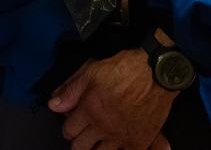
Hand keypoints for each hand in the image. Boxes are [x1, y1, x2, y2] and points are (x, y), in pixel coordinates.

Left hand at [49, 50, 173, 149]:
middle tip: (82, 135)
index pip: (69, 131)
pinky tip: (118, 146)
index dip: (68, 128)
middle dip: (78, 141)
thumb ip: (71, 90)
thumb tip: (54, 105)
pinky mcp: (139, 142)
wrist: (156, 73)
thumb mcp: (92, 72)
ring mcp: (121, 137)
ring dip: (96, 149)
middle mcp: (103, 127)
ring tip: (98, 142)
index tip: (72, 124)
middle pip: (81, 147)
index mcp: (89, 110)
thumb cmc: (126, 69)